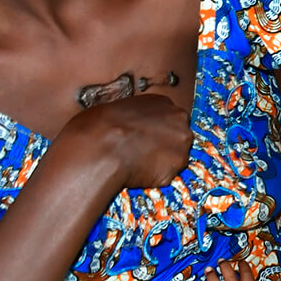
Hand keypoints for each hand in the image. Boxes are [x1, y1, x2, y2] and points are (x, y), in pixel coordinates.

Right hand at [53, 93, 192, 190]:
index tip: (144, 139)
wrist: (99, 147)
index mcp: (164, 102)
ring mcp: (181, 144)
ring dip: (160, 162)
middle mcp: (180, 120)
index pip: (169, 119)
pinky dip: (154, 177)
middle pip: (177, 137)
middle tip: (142, 153)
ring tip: (137, 162)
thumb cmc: (99, 126)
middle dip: (164, 146)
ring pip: (174, 157)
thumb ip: (137, 116)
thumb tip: (131, 125)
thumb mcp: (118, 108)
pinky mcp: (177, 166)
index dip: (156, 131)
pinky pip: (166, 175)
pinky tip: (137, 172)